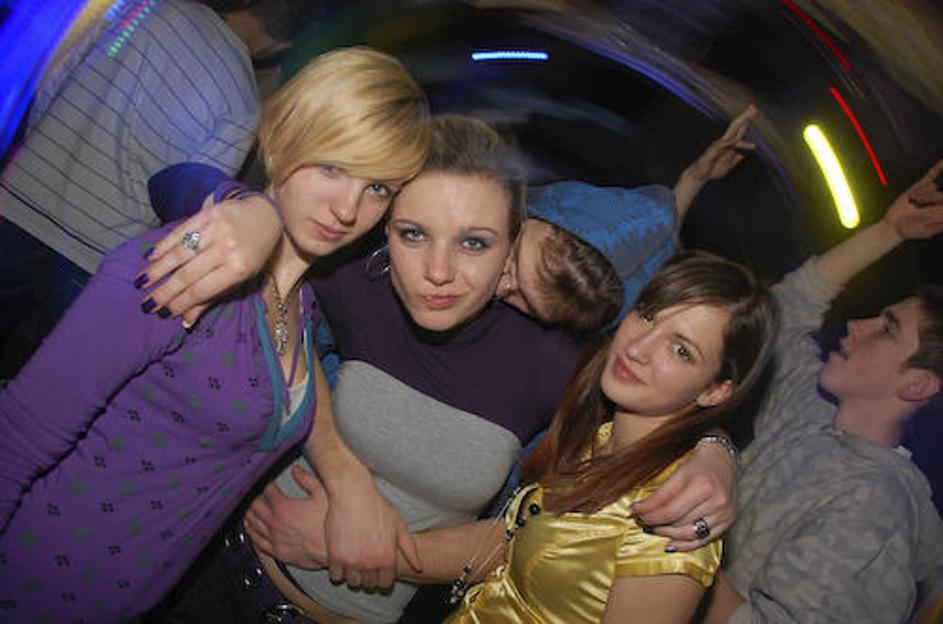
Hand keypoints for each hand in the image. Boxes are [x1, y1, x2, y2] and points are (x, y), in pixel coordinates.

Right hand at [140, 193, 281, 323]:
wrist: (267, 214)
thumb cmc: (255, 251)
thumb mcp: (242, 277)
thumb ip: (213, 297)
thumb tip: (185, 321)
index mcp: (239, 269)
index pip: (201, 290)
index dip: (180, 302)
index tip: (163, 312)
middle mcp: (227, 249)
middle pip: (188, 274)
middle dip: (165, 291)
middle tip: (146, 304)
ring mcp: (217, 229)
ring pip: (180, 253)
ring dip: (158, 270)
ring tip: (141, 283)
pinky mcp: (209, 213)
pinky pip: (181, 231)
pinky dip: (164, 245)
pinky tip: (150, 257)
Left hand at [244, 466, 329, 569]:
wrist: (334, 551)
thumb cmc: (330, 525)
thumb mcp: (323, 495)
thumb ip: (308, 480)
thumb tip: (296, 471)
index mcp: (284, 507)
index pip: (267, 490)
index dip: (267, 483)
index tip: (270, 481)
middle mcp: (275, 523)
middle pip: (255, 506)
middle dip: (254, 497)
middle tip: (257, 493)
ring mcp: (274, 538)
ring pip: (253, 523)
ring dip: (249, 513)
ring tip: (249, 508)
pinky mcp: (277, 552)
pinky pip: (257, 542)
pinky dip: (251, 533)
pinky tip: (251, 529)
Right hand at [322, 469, 421, 588]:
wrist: (353, 494)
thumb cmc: (377, 507)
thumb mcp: (399, 526)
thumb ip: (410, 549)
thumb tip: (419, 568)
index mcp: (387, 558)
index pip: (385, 584)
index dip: (382, 578)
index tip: (378, 570)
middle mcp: (370, 563)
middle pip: (369, 584)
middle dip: (368, 576)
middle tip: (365, 564)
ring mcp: (352, 561)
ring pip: (352, 582)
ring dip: (353, 575)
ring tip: (354, 562)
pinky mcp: (335, 556)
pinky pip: (336, 575)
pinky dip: (338, 570)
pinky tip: (342, 559)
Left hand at [631, 440, 736, 550]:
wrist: (724, 460)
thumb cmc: (698, 464)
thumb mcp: (678, 472)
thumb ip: (662, 492)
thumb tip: (639, 510)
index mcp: (701, 483)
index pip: (667, 506)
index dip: (647, 511)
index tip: (633, 510)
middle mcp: (715, 499)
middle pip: (677, 520)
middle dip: (654, 522)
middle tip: (642, 521)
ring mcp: (724, 513)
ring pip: (688, 533)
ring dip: (667, 533)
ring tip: (654, 529)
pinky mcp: (728, 522)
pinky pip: (703, 540)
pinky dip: (685, 545)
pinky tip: (670, 543)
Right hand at [685, 104, 757, 182]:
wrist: (700, 175)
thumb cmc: (713, 169)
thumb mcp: (729, 165)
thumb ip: (736, 158)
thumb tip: (743, 155)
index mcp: (729, 144)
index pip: (740, 129)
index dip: (746, 120)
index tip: (755, 109)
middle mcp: (725, 142)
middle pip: (736, 126)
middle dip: (745, 116)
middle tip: (754, 107)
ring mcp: (719, 145)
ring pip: (731, 133)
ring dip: (738, 126)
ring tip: (748, 120)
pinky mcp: (712, 151)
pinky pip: (722, 145)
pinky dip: (729, 142)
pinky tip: (736, 139)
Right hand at [884, 159, 942, 239]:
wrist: (894, 226)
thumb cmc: (910, 230)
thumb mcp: (927, 228)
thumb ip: (938, 220)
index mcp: (942, 212)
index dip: (935, 200)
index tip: (918, 205)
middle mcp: (938, 202)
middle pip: (940, 193)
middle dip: (928, 198)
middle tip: (916, 206)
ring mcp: (929, 194)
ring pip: (932, 186)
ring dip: (921, 194)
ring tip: (912, 202)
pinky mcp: (919, 188)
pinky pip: (930, 176)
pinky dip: (937, 169)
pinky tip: (942, 162)